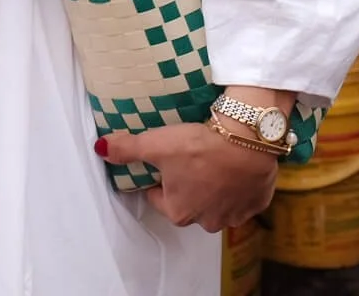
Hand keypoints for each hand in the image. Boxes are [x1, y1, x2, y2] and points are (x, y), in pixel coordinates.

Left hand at [99, 123, 277, 232]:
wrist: (248, 139)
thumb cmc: (201, 145)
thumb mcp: (158, 143)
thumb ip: (128, 148)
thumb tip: (101, 149)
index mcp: (177, 210)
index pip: (159, 197)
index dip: (161, 177)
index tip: (168, 160)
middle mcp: (204, 220)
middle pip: (190, 202)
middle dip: (190, 184)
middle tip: (194, 156)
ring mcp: (233, 214)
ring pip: (218, 203)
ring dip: (216, 188)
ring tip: (218, 160)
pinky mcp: (256, 203)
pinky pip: (245, 198)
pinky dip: (242, 186)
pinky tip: (239, 167)